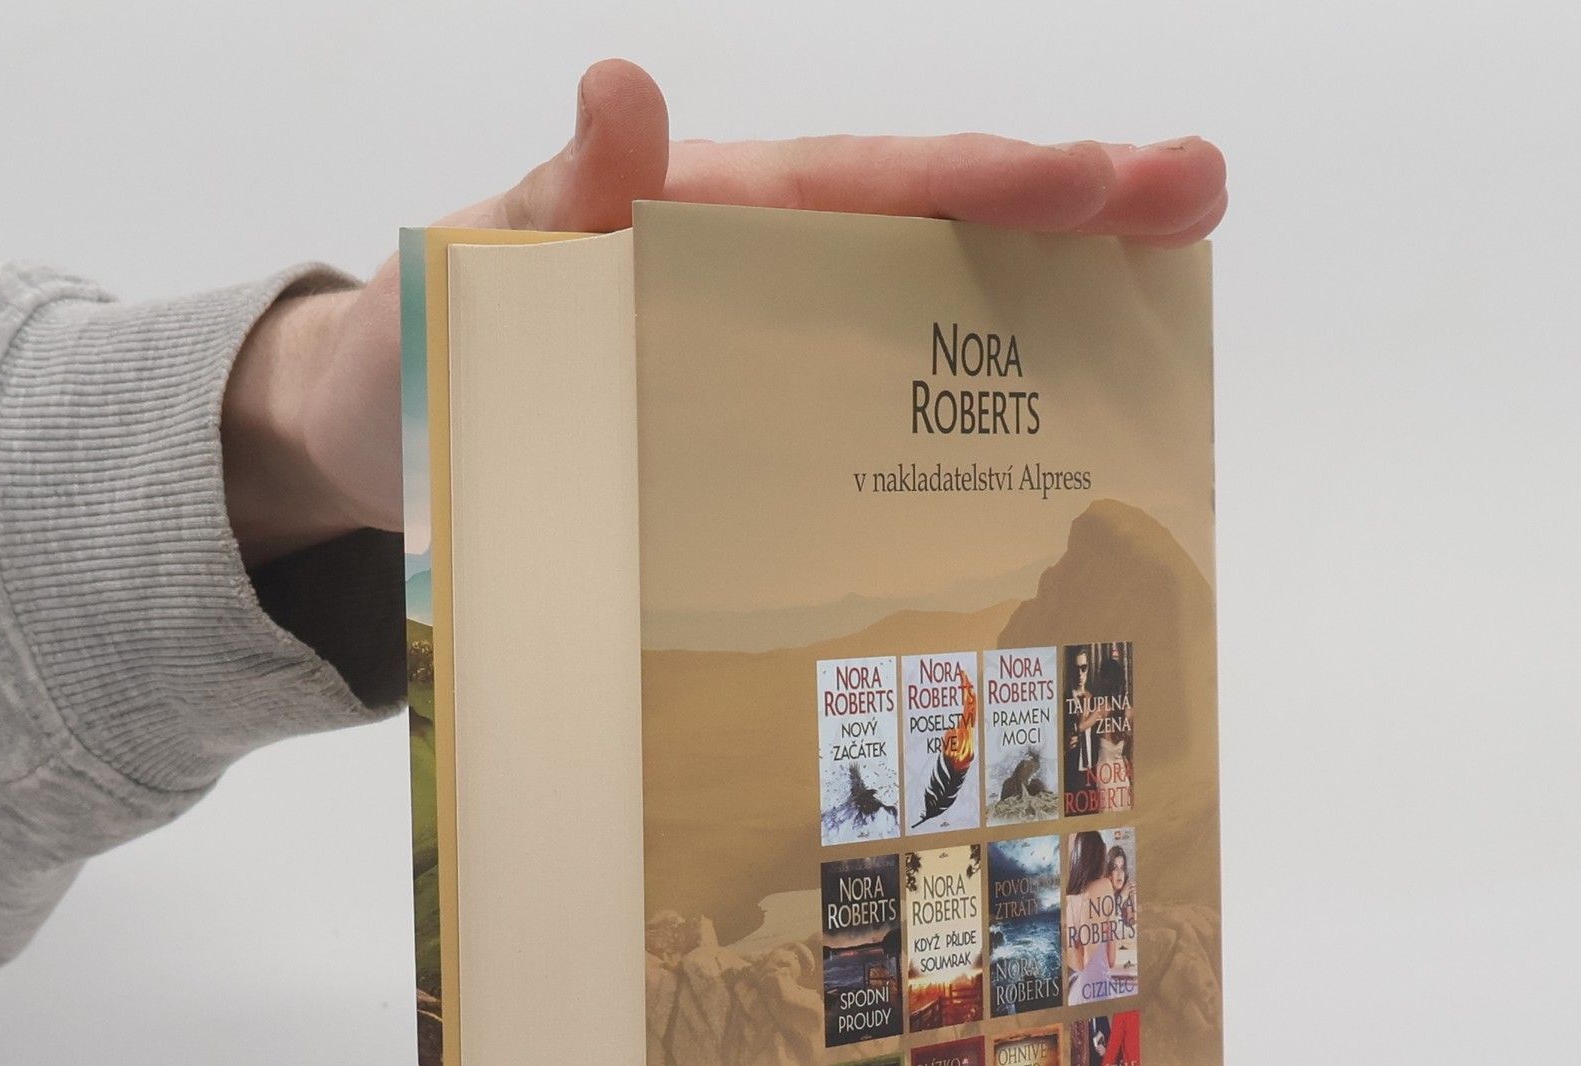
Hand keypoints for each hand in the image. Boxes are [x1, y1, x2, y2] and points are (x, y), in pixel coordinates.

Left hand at [222, 59, 1227, 563]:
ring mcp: (769, 368)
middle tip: (1200, 201)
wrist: (379, 454)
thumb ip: (555, 197)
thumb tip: (623, 94)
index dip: (983, 185)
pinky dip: (966, 432)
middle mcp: (763, 284)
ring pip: (928, 329)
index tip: (1101, 181)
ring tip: (1167, 313)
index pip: (866, 188)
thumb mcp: (474, 268)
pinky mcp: (756, 446)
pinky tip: (1047, 456)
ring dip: (1048, 321)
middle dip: (1072, 217)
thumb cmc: (423, 347)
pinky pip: (874, 433)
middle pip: (935, 238)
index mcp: (710, 222)